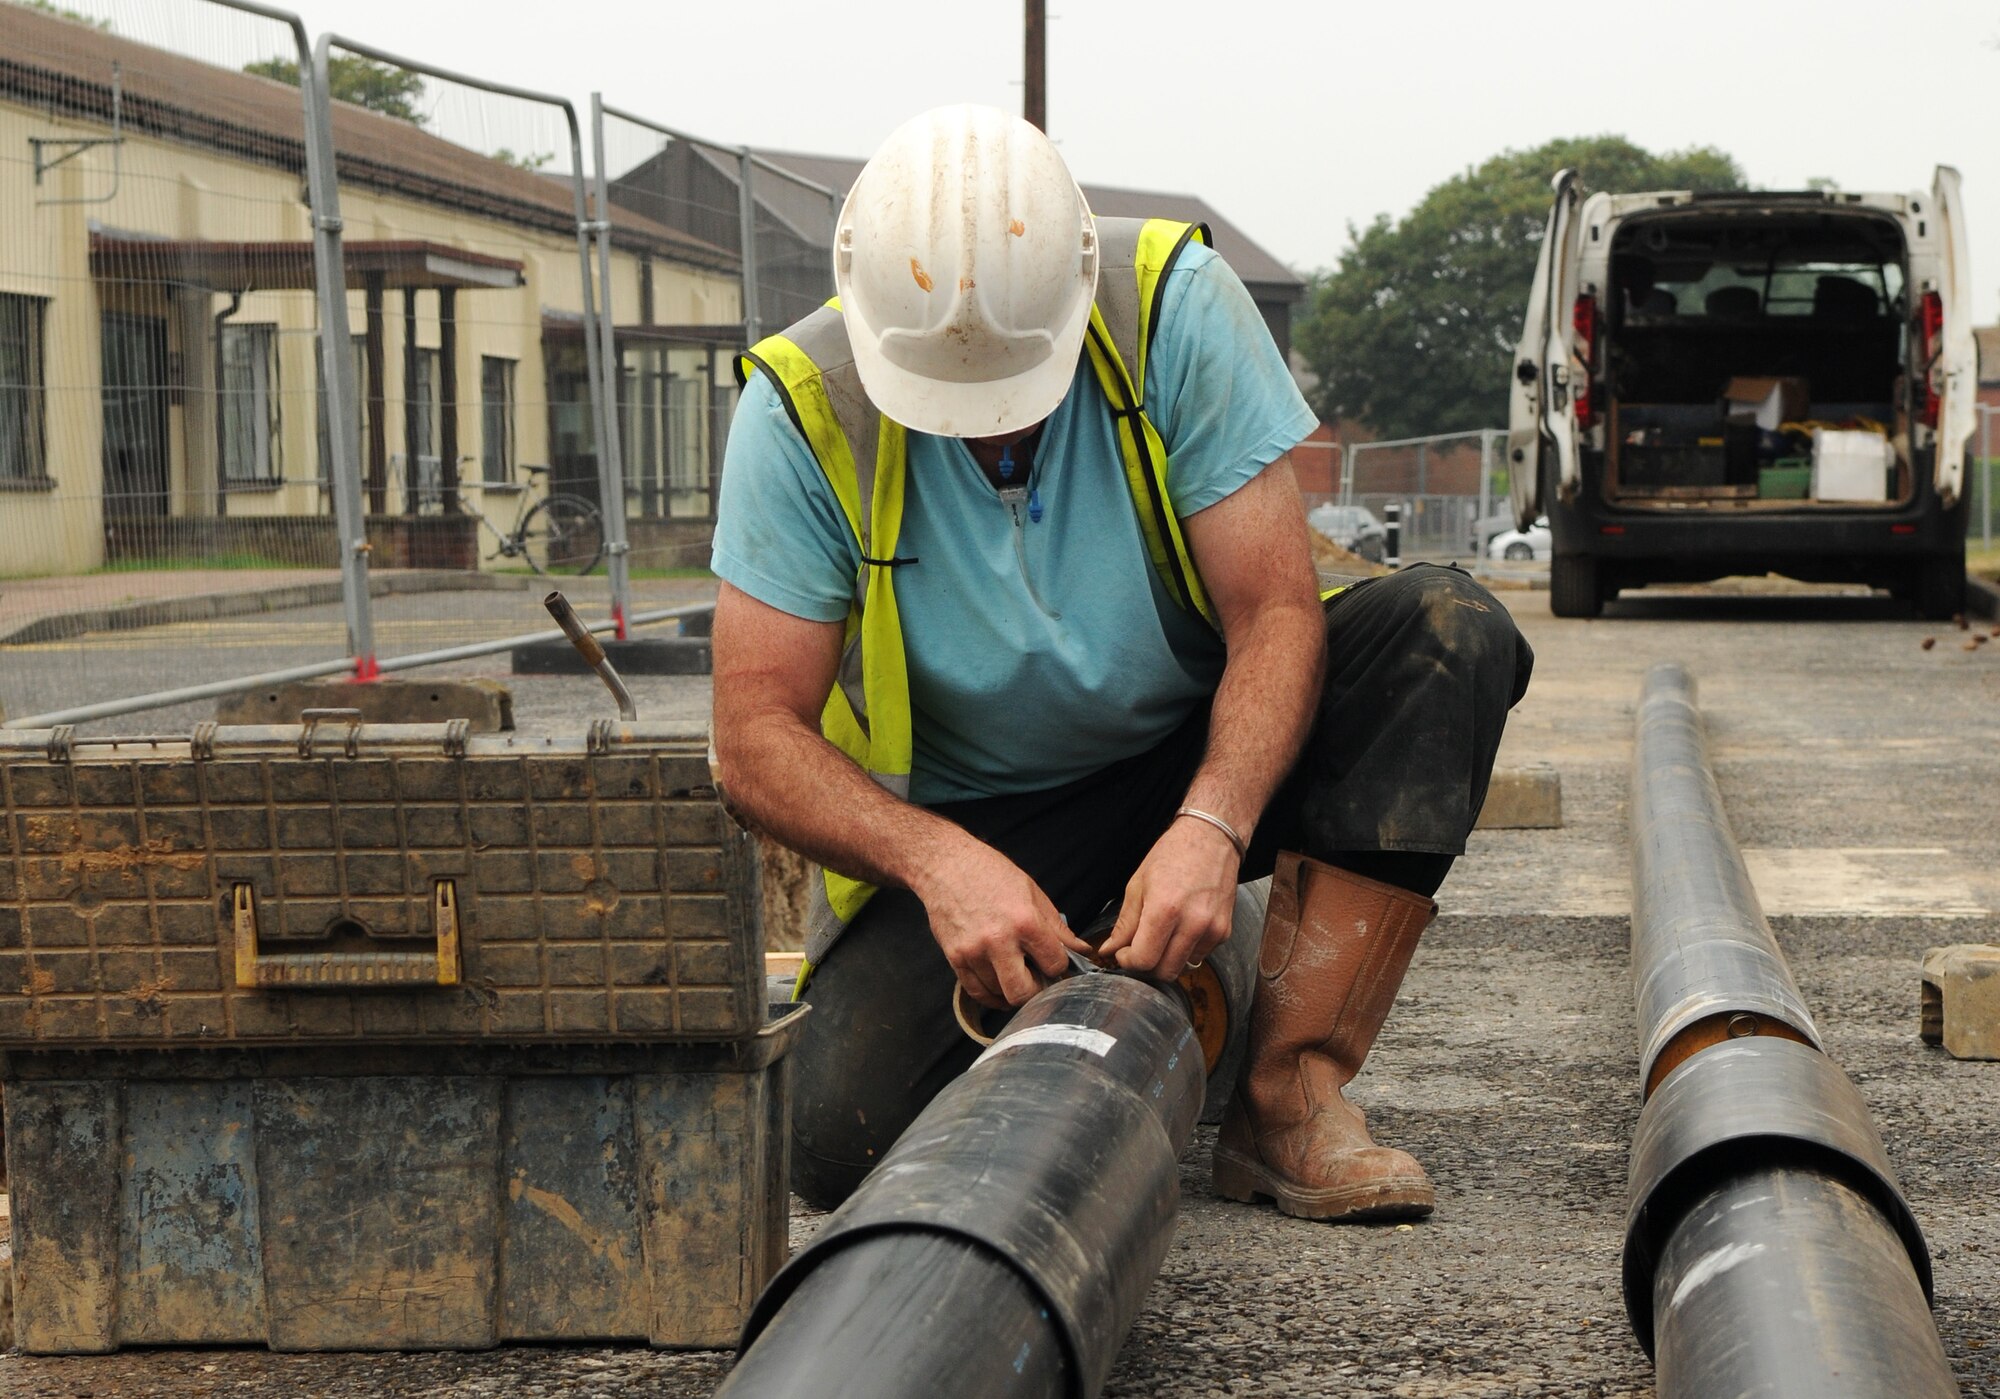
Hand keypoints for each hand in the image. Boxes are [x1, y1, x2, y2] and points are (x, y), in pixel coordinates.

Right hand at [917, 839, 1093, 1008]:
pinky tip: (999, 987)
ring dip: (1012, 990)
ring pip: (1000, 994)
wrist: (946, 865)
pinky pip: (976, 992)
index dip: (1058, 966)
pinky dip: (991, 995)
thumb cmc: (990, 873)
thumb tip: (1082, 950)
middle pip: (1024, 992)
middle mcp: (999, 940)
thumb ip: (1057, 928)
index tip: (1053, 962)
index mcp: (1025, 921)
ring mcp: (974, 951)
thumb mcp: (1032, 893)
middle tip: (1037, 979)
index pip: (1055, 964)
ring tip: (1015, 974)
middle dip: (1036, 990)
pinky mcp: (955, 957)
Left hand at [1097, 816, 1239, 979]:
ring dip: (1167, 958)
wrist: (1212, 838)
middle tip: (1139, 948)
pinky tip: (1182, 927)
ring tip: (1162, 934)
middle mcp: (1192, 923)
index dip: (1128, 962)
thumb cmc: (1173, 855)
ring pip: (1183, 967)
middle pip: (1165, 971)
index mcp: (1165, 909)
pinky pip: (1200, 955)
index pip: (1144, 960)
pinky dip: (1186, 950)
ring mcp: (1212, 929)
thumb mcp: (1138, 885)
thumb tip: (1109, 950)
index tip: (1124, 953)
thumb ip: (1124, 924)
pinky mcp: (1224, 931)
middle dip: (1147, 965)